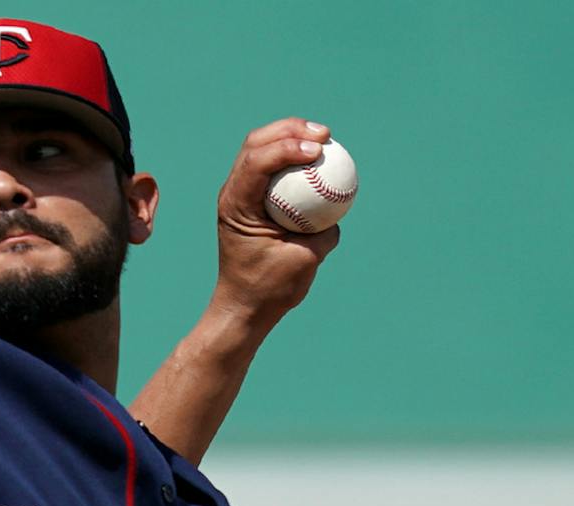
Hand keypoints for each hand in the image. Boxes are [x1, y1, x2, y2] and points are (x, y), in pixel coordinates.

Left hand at [210, 118, 343, 329]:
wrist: (244, 308)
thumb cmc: (269, 290)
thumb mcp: (303, 263)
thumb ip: (324, 234)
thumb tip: (340, 209)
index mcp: (236, 206)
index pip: (257, 161)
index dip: (288, 146)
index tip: (318, 150)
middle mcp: (233, 194)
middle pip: (257, 142)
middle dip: (291, 129)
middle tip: (324, 134)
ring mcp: (240, 195)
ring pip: (262, 149)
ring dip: (292, 136)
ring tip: (322, 138)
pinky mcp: (252, 200)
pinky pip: (273, 168)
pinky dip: (293, 158)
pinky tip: (317, 159)